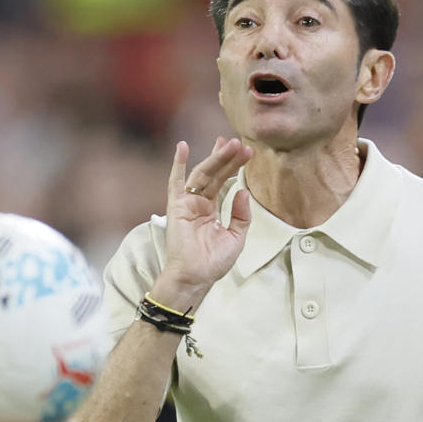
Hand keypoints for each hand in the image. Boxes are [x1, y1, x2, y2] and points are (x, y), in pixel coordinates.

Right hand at [154, 138, 253, 309]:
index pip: (223, 181)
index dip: (233, 166)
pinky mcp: (176, 207)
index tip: (246, 151)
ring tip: (229, 143)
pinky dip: (177, 164)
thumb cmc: (213, 263)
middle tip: (241, 144)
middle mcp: (199, 203)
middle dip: (227, 158)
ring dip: (214, 158)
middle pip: (215, 174)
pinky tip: (182, 146)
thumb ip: (241, 215)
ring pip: (202, 175)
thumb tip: (243, 191)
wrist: (195, 277)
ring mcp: (187, 203)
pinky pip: (175, 182)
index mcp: (211, 210)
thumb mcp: (236, 238)